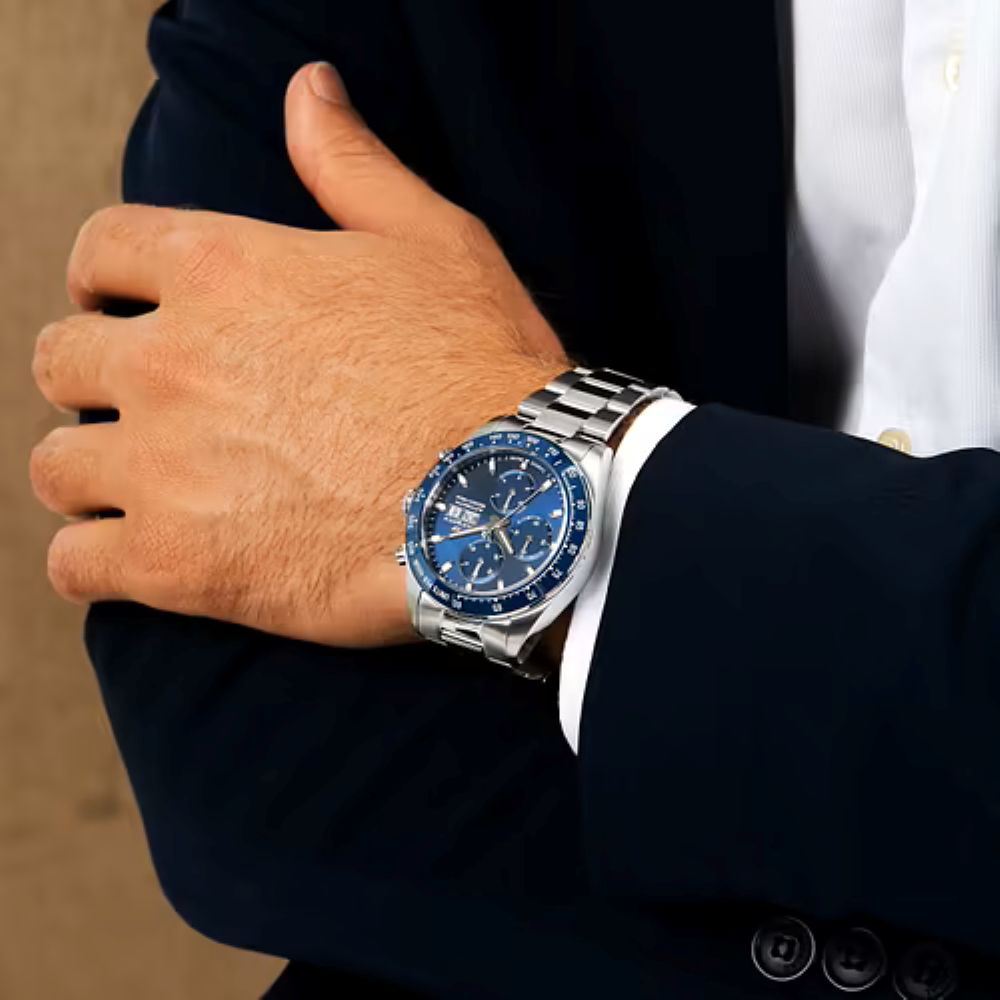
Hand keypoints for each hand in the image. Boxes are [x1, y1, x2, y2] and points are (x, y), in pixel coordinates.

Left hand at [29, 61, 567, 647]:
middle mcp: (173, 362)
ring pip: (57, 467)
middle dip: (96, 379)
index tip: (126, 309)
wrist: (510, 499)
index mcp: (222, 272)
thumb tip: (307, 89)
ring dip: (90, 471)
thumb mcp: (433, 241)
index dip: (106, 281)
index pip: (101, 253)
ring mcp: (166, 468)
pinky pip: (76, 565)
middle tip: (150, 407)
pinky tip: (132, 559)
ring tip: (139, 488)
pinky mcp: (179, 566)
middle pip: (63, 361)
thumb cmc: (482, 369)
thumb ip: (350, 163)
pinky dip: (92, 562)